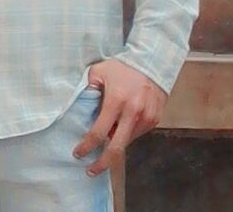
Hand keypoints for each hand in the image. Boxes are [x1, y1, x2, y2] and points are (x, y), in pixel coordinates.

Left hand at [73, 59, 165, 175]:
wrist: (151, 62)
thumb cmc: (121, 67)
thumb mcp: (99, 72)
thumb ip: (87, 88)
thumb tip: (78, 107)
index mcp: (117, 100)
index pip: (99, 132)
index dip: (87, 146)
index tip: (78, 153)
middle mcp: (133, 112)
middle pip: (116, 148)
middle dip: (102, 163)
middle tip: (91, 170)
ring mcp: (146, 118)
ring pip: (127, 141)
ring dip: (115, 142)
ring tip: (108, 132)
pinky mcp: (154, 120)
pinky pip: (137, 134)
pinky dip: (127, 133)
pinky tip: (122, 123)